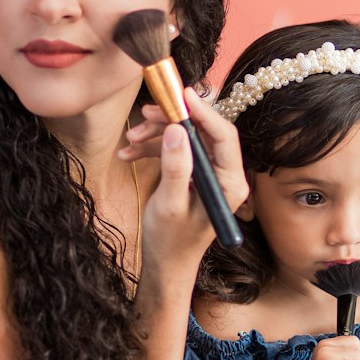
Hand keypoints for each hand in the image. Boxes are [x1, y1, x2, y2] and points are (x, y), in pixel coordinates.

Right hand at [125, 90, 248, 270]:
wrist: (164, 266)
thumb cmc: (170, 242)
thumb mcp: (170, 204)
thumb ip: (175, 166)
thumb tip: (177, 129)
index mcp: (229, 182)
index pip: (223, 135)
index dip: (203, 111)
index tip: (180, 94)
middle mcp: (224, 175)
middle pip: (202, 131)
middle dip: (172, 121)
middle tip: (145, 114)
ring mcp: (208, 174)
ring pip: (186, 138)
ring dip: (157, 134)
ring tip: (130, 139)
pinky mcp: (193, 175)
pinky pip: (176, 150)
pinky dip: (153, 148)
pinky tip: (129, 153)